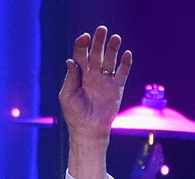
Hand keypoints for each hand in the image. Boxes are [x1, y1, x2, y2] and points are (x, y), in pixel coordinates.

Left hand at [58, 26, 131, 178]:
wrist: (88, 131)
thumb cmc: (74, 115)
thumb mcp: (67, 96)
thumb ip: (70, 78)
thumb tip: (71, 61)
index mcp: (79, 76)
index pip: (81, 55)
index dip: (82, 45)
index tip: (85, 38)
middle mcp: (92, 75)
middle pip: (96, 54)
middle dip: (99, 42)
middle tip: (101, 30)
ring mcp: (105, 81)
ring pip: (110, 60)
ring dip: (113, 49)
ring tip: (116, 38)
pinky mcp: (116, 89)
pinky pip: (122, 73)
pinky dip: (125, 64)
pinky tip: (127, 54)